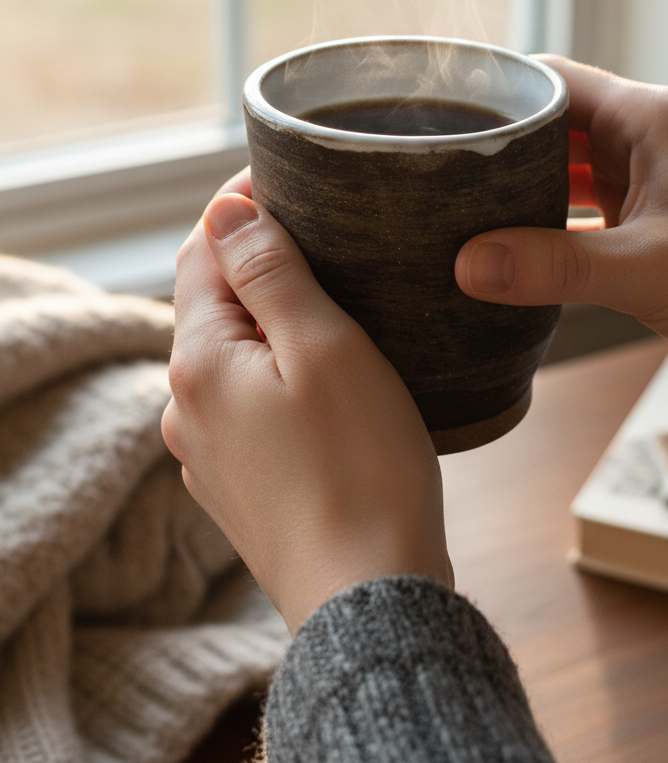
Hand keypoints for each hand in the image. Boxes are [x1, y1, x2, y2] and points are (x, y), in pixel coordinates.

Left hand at [162, 170, 451, 634]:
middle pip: (214, 302)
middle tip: (331, 233)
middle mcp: (187, 407)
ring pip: (234, 354)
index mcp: (199, 362)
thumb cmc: (362, 468)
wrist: (370, 599)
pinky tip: (330, 379)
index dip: (242, 206)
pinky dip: (281, 373)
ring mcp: (209, 452)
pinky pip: (250, 403)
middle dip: (262, 261)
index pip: (202, 251)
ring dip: (274, 320)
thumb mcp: (325, 347)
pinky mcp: (240, 484)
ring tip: (340, 302)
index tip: (292, 176)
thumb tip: (226, 209)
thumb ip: (270, 272)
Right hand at [455, 58, 667, 414]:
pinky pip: (578, 212)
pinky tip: (505, 251)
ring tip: (453, 213)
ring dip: (518, 191)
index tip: (437, 114)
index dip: (495, 90)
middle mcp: (645, 139)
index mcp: (650, 119)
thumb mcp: (649, 270)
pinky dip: (544, 227)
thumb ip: (555, 266)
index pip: (552, 78)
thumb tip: (467, 263)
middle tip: (430, 173)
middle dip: (496, 148)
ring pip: (560, 171)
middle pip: (549, 124)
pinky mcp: (646, 224)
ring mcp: (646, 181)